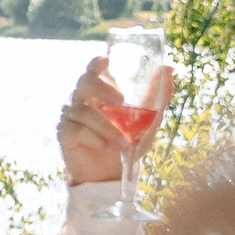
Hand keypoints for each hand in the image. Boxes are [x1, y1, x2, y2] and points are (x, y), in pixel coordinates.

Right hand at [57, 57, 175, 185]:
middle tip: (121, 101)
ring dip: (107, 127)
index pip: (94, 68)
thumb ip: (159, 95)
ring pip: (84, 111)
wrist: (111, 172)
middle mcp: (83, 98)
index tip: (107, 61)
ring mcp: (71, 115)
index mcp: (102, 90)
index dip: (97, 62)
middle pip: (85, 82)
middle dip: (102, 89)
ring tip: (124, 143)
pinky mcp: (64, 133)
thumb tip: (169, 67)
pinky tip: (106, 147)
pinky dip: (96, 139)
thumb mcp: (149, 119)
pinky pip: (78, 130)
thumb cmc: (127, 140)